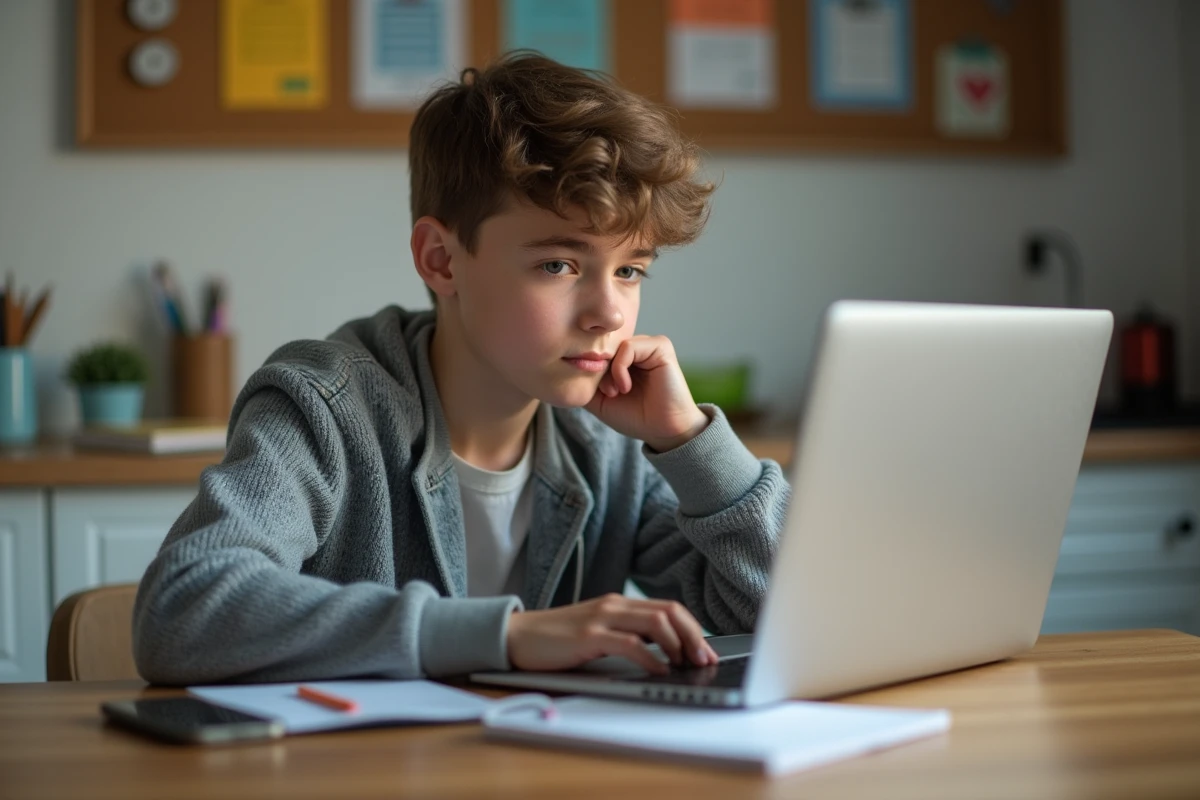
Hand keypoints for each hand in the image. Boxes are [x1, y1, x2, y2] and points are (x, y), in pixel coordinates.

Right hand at [506, 594, 719, 673]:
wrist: (516, 637)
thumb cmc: (556, 641)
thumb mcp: (597, 634)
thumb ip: (626, 637)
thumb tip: (664, 656)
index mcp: (619, 604)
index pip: (669, 607)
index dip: (694, 629)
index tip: (707, 651)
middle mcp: (614, 605)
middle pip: (669, 611)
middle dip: (694, 636)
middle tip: (705, 660)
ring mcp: (601, 618)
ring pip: (656, 622)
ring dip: (678, 646)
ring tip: (686, 665)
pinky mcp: (588, 636)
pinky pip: (631, 643)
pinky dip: (651, 658)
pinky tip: (659, 670)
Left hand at [584, 335, 708, 451]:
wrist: (664, 430)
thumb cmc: (636, 417)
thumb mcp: (600, 400)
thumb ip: (584, 383)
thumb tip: (565, 367)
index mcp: (625, 358)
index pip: (597, 350)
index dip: (592, 369)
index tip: (600, 393)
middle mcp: (636, 348)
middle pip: (603, 346)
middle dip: (599, 370)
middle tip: (608, 393)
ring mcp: (648, 345)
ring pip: (613, 345)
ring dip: (609, 371)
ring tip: (617, 391)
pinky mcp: (660, 346)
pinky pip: (628, 347)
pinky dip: (620, 368)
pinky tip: (626, 386)